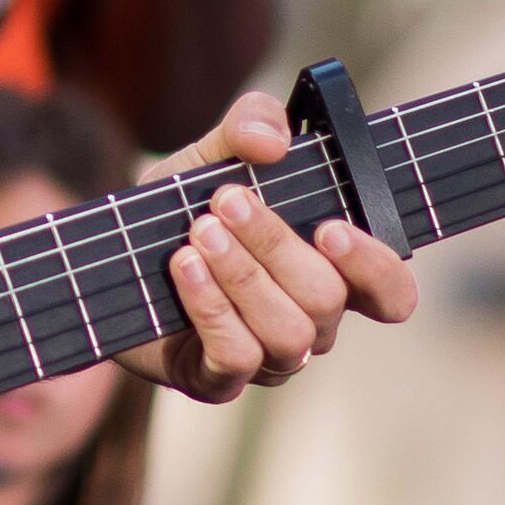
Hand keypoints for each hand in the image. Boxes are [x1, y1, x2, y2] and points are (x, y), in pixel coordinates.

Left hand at [120, 94, 416, 402]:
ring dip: (242, 276)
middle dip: (275, 246)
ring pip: (287, 334)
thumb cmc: (185, 206)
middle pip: (326, 300)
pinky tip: (185, 268)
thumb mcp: (215, 154)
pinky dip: (211, 308)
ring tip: (199, 233)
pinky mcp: (218, 379)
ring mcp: (268, 358)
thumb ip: (252, 124)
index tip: (329, 227)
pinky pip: (237, 357)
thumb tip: (273, 140)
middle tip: (226, 202)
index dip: (373, 268)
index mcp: (330, 273)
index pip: (390, 293)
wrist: (115, 252)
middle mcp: (310, 322)